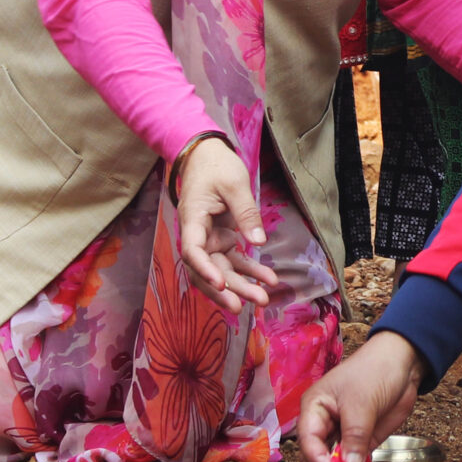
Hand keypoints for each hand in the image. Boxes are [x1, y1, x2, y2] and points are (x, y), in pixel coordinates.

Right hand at [174, 137, 278, 311]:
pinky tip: (269, 279)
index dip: (205, 271)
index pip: (193, 252)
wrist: (207, 156)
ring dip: (240, 286)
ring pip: (222, 270)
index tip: (221, 283)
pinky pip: (235, 261)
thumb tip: (259, 243)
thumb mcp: (235, 184)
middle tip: (244, 306)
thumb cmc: (217, 166)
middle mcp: (198, 235)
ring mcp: (210, 239)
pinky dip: (251, 271)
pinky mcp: (222, 239)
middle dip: (225, 289)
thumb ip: (246, 212)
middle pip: (207, 270)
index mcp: (193, 220)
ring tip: (263, 299)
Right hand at [294, 333, 424, 461]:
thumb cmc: (374, 372)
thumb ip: (355, 436)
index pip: (308, 441)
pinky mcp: (360, 441)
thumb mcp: (362, 403)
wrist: (402, 363)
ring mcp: (342, 434)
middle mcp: (323, 423)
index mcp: (314, 409)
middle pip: (315, 457)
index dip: (317, 461)